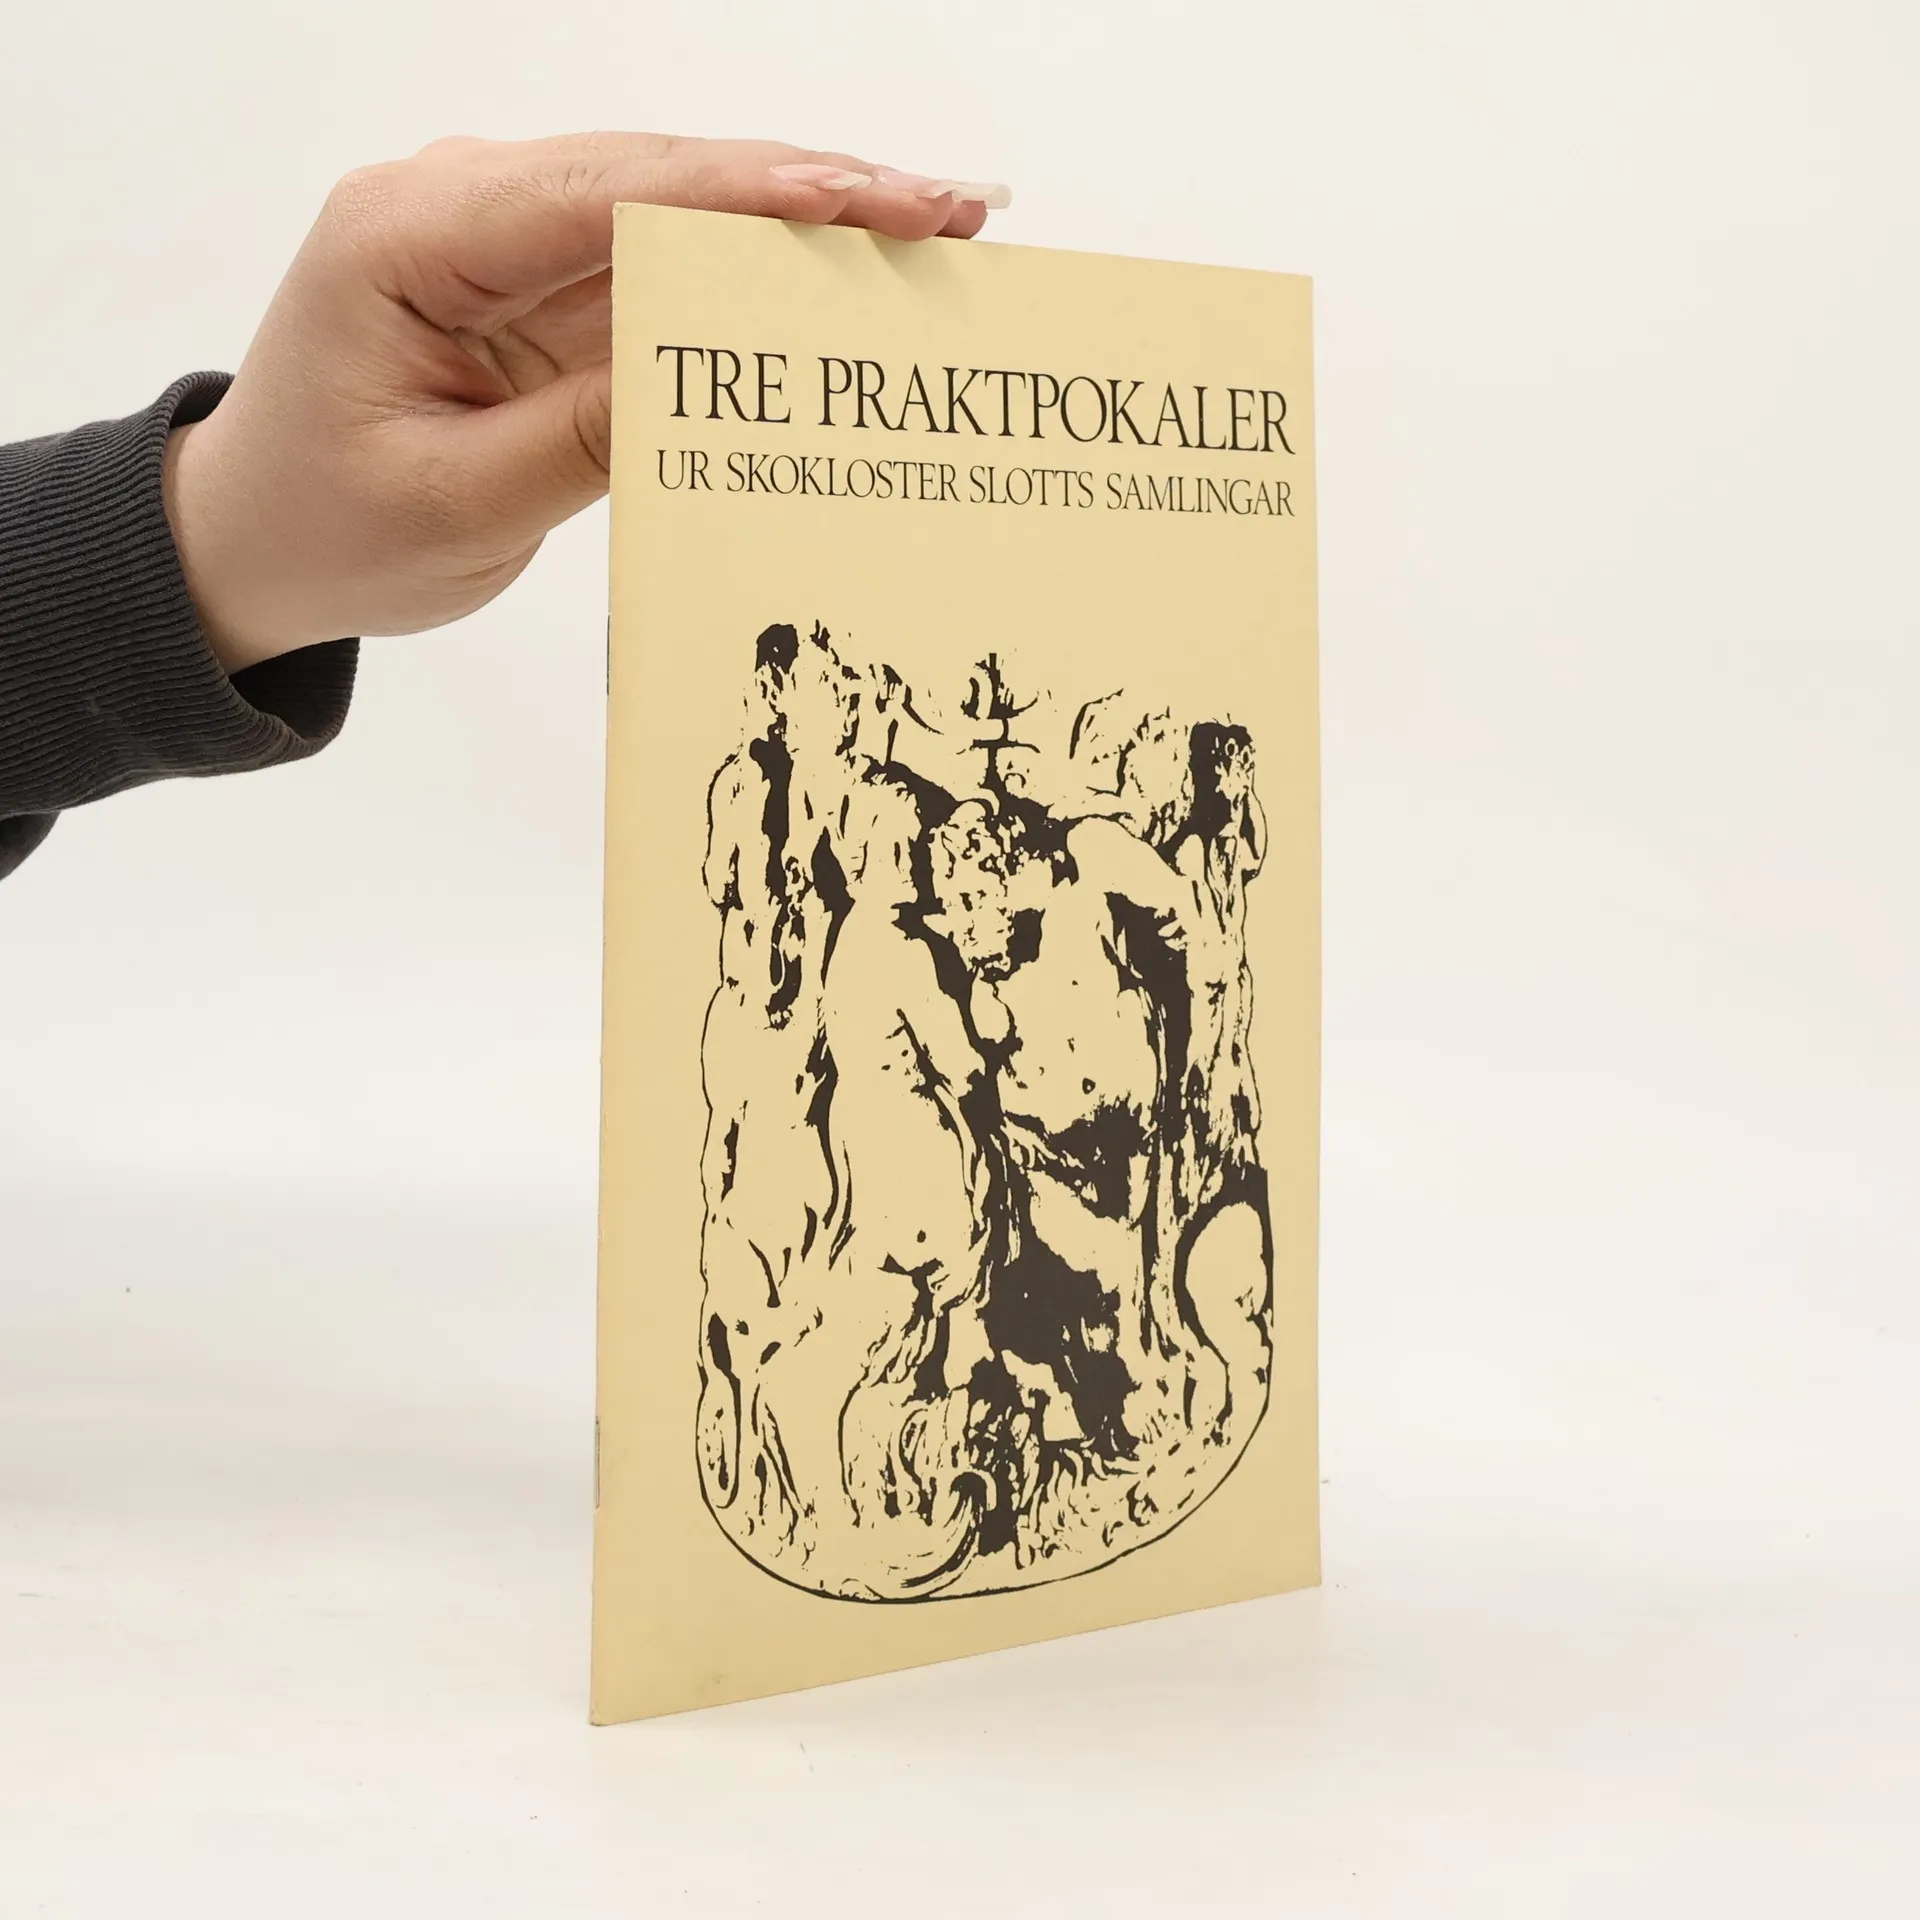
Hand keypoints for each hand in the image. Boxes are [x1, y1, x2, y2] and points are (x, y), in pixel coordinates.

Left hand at [161, 133, 1008, 672]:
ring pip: (672, 209)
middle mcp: (459, 208)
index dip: (744, 191)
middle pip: (657, 176)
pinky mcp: (536, 287)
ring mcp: (502, 241)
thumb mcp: (459, 505)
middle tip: (950, 209)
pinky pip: (657, 266)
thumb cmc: (329, 529)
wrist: (254, 541)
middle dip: (809, 191)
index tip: (862, 198)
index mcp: (409, 238)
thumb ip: (583, 436)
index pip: (604, 192)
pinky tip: (841, 276)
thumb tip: (712, 373)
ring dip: (799, 223)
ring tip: (929, 230)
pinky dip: (749, 274)